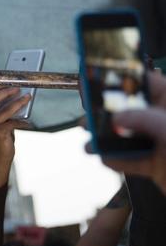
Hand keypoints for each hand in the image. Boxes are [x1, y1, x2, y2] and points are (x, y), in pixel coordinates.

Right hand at [0, 87, 31, 164]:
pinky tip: (28, 123)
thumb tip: (15, 98)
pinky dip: (23, 122)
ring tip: (27, 98)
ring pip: (6, 108)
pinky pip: (14, 122)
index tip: (9, 85)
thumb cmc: (1, 139)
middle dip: (7, 91)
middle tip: (18, 89)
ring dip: (19, 102)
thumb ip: (2, 112)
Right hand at [97, 72, 165, 194]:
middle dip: (107, 114)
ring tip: (88, 144)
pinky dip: (117, 162)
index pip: (148, 83)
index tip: (99, 79)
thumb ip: (143, 119)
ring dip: (106, 141)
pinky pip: (132, 162)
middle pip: (132, 111)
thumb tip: (116, 118)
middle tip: (87, 114)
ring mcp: (162, 144)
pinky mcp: (158, 166)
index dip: (124, 79)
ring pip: (129, 138)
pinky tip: (103, 160)